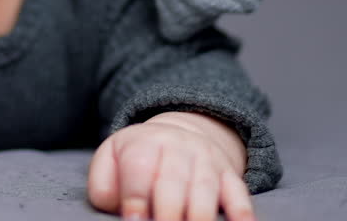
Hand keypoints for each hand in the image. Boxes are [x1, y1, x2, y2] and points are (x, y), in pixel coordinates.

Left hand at [88, 112, 253, 220]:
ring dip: (199, 215)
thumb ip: (104, 184)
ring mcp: (206, 160)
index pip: (139, 167)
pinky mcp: (229, 175)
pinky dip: (242, 213)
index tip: (134, 220)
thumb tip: (117, 207)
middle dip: (167, 211)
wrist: (179, 134)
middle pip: (173, 180)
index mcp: (143, 142)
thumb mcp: (111, 160)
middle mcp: (178, 147)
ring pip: (205, 188)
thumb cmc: (137, 158)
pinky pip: (239, 193)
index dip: (135, 198)